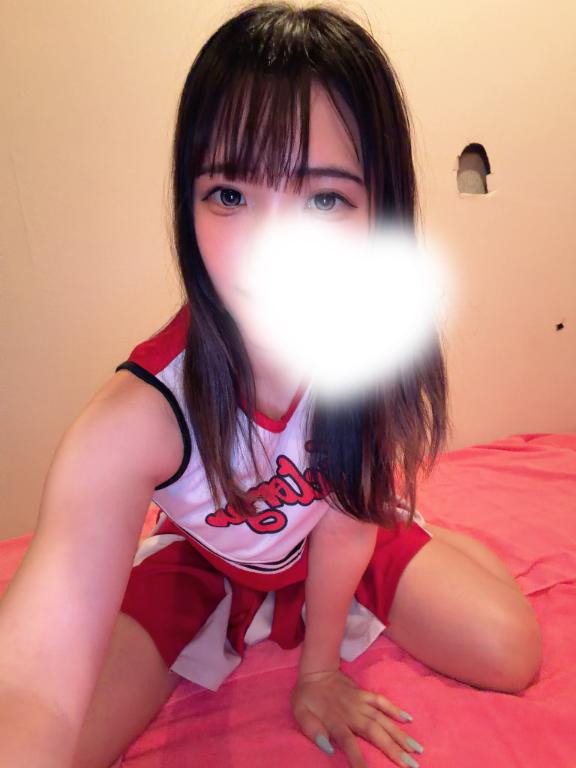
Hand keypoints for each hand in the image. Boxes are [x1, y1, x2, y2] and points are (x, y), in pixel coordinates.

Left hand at [290, 668, 422, 767]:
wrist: (315, 670)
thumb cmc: (306, 696)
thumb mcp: (300, 713)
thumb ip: (312, 730)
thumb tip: (328, 749)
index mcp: (335, 721)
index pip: (349, 744)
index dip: (359, 760)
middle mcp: (352, 713)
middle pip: (375, 733)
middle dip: (394, 749)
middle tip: (411, 765)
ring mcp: (360, 702)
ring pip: (383, 719)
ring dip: (400, 734)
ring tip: (416, 749)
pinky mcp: (364, 694)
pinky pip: (381, 701)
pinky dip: (395, 709)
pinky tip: (408, 719)